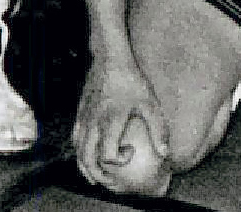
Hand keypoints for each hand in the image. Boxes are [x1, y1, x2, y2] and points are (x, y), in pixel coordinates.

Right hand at [73, 57, 170, 189]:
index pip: (107, 153)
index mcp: (110, 122)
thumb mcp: (150, 104)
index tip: (131, 152)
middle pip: (86, 157)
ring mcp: (84, 116)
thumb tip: (165, 154)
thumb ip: (158, 130)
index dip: (118, 161)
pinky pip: (75, 135)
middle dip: (96, 174)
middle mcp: (93, 122)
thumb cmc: (131, 81)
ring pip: (78, 148)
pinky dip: (78, 149)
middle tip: (108, 183)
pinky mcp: (80, 111)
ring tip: (93, 177)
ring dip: (84, 165)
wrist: (109, 58)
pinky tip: (85, 153)